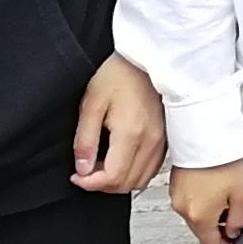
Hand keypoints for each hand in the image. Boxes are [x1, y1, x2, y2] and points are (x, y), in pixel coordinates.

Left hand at [70, 56, 168, 193]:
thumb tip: (82, 168)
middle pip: (127, 183)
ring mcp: (162, 141)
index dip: (90, 184)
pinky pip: (151, 169)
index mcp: (131, 133)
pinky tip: (119, 159)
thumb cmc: (118, 75)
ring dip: (118, 180)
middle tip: (85, 171)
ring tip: (101, 164)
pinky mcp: (165, 139)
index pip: (112, 177)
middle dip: (102, 184)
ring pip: (141, 180)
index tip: (76, 176)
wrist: (145, 59)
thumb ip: (85, 140)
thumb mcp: (91, 104)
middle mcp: (151, 141)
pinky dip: (133, 172)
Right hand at [170, 159, 242, 243]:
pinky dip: (203, 199)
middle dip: (219, 229)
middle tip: (237, 222)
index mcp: (199, 216)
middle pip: (202, 229)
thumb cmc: (226, 157)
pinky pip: (190, 198)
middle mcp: (183, 207)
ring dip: (211, 213)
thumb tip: (233, 231)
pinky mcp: (176, 179)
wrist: (208, 130)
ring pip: (195, 213)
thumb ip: (239, 219)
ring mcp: (177, 193)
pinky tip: (217, 186)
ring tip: (230, 199)